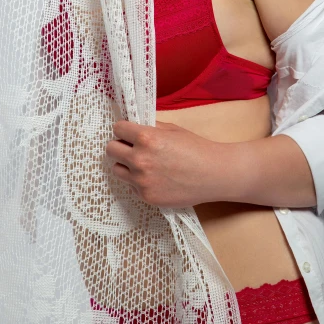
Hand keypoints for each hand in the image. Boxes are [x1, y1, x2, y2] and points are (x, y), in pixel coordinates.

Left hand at [105, 120, 223, 208]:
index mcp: (146, 138)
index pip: (118, 129)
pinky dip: (138, 181)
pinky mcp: (146, 196)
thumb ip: (150, 127)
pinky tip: (154, 177)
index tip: (129, 132)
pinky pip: (131, 186)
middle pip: (110, 150)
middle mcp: (140, 159)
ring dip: (125, 164)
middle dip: (120, 145)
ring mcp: (141, 181)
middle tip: (131, 147)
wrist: (213, 174)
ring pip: (117, 169)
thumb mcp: (172, 130)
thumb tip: (134, 126)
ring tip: (142, 163)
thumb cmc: (195, 148)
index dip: (124, 129)